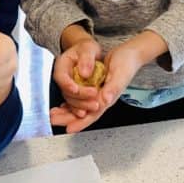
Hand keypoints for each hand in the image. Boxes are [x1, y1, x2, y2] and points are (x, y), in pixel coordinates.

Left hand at [50, 31, 167, 133]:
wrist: (130, 54)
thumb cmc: (127, 63)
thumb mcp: (120, 74)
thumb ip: (113, 88)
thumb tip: (105, 100)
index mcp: (108, 98)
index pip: (93, 114)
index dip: (81, 122)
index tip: (69, 128)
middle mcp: (102, 98)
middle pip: (84, 113)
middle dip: (68, 118)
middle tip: (53, 120)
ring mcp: (98, 94)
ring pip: (80, 107)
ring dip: (67, 112)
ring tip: (54, 114)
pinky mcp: (94, 87)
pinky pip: (81, 98)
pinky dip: (71, 102)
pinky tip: (63, 105)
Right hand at [52, 34, 102, 120]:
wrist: (88, 53)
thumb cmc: (86, 49)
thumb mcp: (88, 49)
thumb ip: (86, 59)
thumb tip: (84, 73)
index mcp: (61, 65)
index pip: (61, 77)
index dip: (68, 84)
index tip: (76, 89)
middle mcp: (63, 77)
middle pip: (66, 91)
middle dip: (79, 97)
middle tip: (93, 97)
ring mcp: (67, 87)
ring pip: (71, 100)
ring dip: (82, 106)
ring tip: (94, 106)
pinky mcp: (74, 93)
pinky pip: (75, 103)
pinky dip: (81, 108)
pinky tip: (88, 113)